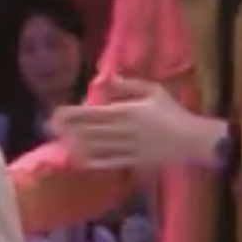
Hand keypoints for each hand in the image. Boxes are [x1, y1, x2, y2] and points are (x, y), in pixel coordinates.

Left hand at [48, 78, 221, 170]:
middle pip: (91, 130)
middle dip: (69, 129)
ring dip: (77, 145)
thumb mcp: (153, 91)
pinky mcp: (134, 162)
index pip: (94, 112)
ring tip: (61, 142)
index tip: (57, 112)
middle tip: (49, 127)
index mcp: (128, 111)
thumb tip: (104, 79)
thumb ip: (127, 85)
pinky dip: (95, 162)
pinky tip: (81, 161)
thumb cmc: (172, 112)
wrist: (192, 139)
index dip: (74, 113)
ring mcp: (129, 148)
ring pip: (97, 147)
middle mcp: (125, 130)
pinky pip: (110, 162)